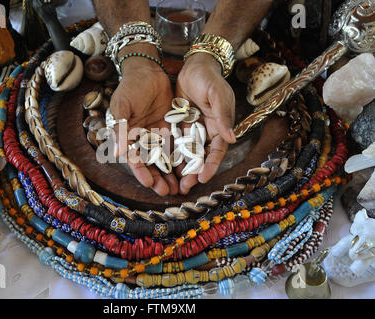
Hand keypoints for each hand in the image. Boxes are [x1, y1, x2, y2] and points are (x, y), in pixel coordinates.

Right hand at [109, 44, 177, 195]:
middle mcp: (143, 139)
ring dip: (171, 172)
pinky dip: (182, 156)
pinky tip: (190, 168)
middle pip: (151, 163)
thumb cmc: (130, 88)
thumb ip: (121, 129)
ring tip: (180, 186)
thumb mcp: (122, 107)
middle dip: (159, 178)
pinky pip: (178, 144)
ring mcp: (158, 134)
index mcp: (128, 137)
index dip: (142, 172)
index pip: (134, 159)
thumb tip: (116, 154)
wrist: (147, 70)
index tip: (150, 184)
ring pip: (166, 157)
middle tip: (168, 192)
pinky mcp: (171, 127)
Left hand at [176, 52, 236, 194]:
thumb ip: (223, 115)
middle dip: (193, 173)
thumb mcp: (218, 94)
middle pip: (200, 157)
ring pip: (185, 154)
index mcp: (219, 127)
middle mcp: (206, 132)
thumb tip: (231, 138)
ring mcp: (191, 130)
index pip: (216, 151)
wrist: (194, 66)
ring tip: (172, 183)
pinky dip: (168, 154)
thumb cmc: (209, 79)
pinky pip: (172, 143)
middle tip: (184, 187)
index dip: (210, 166)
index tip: (202, 178)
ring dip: (180, 168)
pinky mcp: (178, 126)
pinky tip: (161, 166)